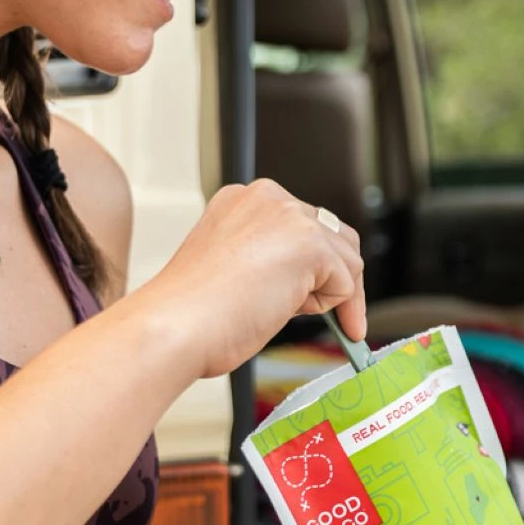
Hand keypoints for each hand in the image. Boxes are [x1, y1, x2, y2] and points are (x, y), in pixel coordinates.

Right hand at [139, 179, 365, 380]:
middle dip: (333, 276)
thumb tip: (311, 281)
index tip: (305, 296)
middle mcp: (268, 199)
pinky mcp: (310, 243)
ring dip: (329, 294)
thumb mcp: (236, 270)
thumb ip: (273, 261)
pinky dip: (332, 308)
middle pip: (334, 236)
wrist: (176, 325)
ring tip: (284, 312)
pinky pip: (347, 283)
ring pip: (346, 259)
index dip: (310, 266)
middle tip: (318, 314)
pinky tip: (288, 311)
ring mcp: (290, 216)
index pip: (302, 225)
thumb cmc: (194, 312)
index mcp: (243, 201)